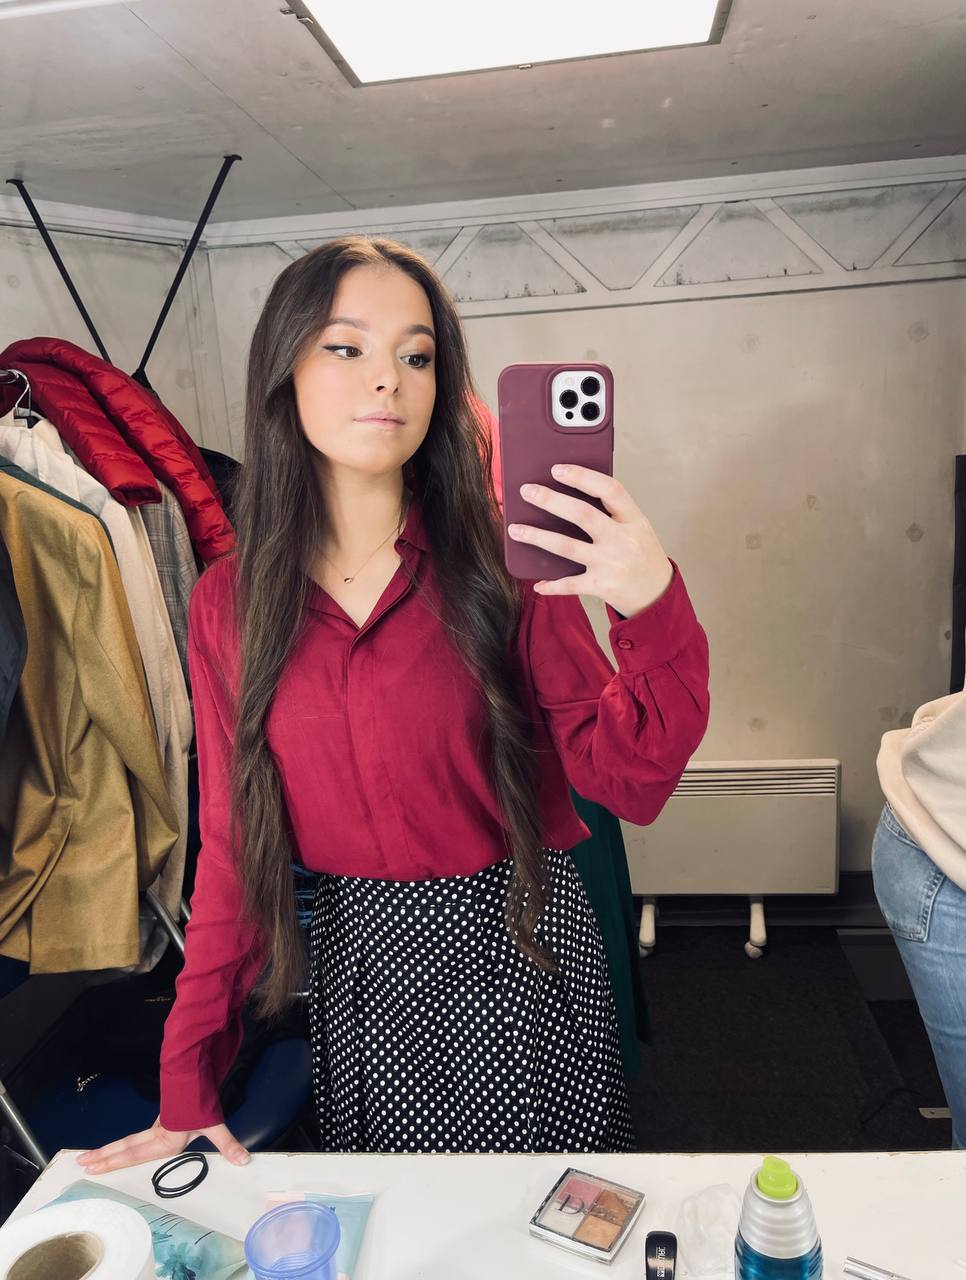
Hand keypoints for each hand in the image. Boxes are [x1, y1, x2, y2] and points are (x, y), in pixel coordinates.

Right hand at [76, 1116, 249, 1173]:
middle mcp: (157, 1135)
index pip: (134, 1153)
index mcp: (164, 1140)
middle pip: (125, 1147)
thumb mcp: (214, 1124)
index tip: (93, 1168)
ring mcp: (158, 1128)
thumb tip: (243, 1161)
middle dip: (104, 1157)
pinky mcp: (162, 1123)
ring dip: (109, 1150)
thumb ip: (228, 1144)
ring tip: (89, 1158)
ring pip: (129, 1141)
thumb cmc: (203, 1103)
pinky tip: (119, 1150)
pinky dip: (124, 1145)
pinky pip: (138, 1137)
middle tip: (81, 1163)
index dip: (113, 1162)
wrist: (198, 1076)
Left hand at [508, 464, 673, 617]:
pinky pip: (570, 584)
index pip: (609, 489)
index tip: (557, 469)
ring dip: (538, 537)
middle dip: (551, 501)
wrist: (658, 595)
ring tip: (515, 529)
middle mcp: (623, 539)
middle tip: (527, 491)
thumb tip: (569, 494)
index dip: (583, 476)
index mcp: (634, 519)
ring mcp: (612, 564)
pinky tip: (537, 583)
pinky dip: (551, 584)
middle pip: (582, 514)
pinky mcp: (602, 586)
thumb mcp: (637, 528)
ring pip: (567, 547)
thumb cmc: (642, 555)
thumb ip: (613, 512)